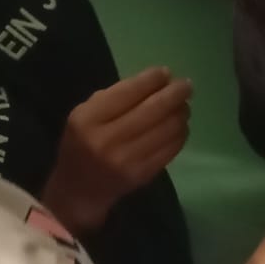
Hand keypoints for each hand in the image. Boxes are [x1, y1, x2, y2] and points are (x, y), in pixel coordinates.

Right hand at [42, 68, 191, 234]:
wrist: (78, 190)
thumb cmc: (83, 142)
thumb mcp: (87, 113)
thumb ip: (118, 95)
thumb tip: (159, 80)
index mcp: (88, 119)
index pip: (129, 91)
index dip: (153, 79)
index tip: (166, 73)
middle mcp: (107, 140)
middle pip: (154, 109)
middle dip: (176, 93)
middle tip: (186, 86)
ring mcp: (127, 160)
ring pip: (168, 128)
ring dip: (181, 113)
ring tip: (183, 106)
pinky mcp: (143, 174)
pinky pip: (172, 148)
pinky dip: (181, 133)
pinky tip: (179, 126)